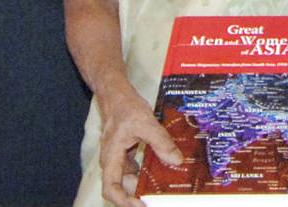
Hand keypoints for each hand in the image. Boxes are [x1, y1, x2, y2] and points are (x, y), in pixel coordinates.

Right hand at [97, 90, 184, 206]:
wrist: (116, 93)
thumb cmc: (124, 106)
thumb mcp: (145, 122)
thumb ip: (161, 142)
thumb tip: (176, 161)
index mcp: (111, 157)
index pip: (111, 188)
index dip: (124, 201)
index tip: (142, 205)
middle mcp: (113, 162)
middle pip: (122, 188)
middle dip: (138, 197)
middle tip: (157, 200)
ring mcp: (119, 159)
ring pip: (130, 181)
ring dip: (144, 187)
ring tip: (163, 191)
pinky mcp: (126, 154)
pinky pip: (136, 170)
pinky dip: (147, 174)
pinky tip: (162, 173)